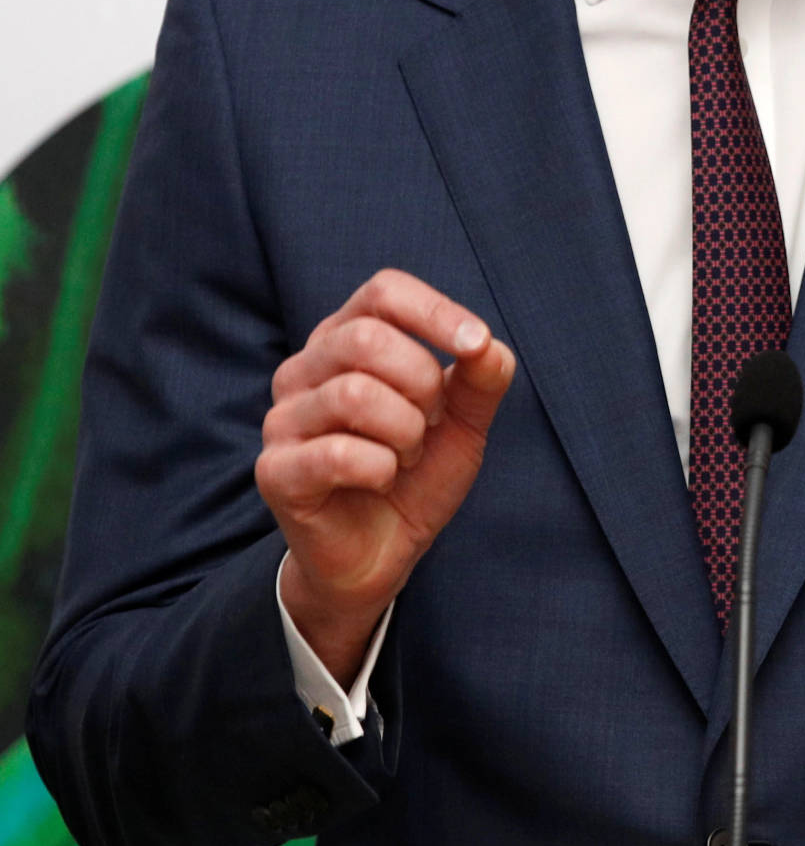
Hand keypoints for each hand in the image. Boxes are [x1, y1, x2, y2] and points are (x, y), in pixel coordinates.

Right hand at [256, 269, 514, 686]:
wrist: (382, 554)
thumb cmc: (416, 474)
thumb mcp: (465, 422)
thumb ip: (482, 378)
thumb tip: (488, 346)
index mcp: (346, 338)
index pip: (383, 291)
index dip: (435, 311)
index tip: (477, 345)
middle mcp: (305, 368)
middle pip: (368, 337)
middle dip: (422, 384)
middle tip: (430, 424)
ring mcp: (283, 418)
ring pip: (354, 393)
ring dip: (404, 432)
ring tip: (405, 455)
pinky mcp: (275, 470)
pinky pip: (336, 454)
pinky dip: (380, 468)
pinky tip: (382, 480)